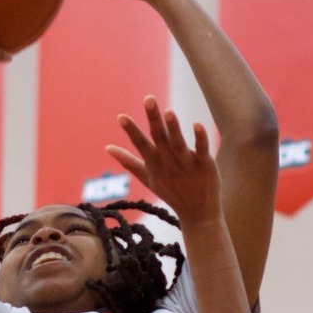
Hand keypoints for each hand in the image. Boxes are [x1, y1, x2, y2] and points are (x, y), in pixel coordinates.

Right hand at [106, 97, 219, 224]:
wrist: (197, 213)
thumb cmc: (171, 192)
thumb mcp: (148, 177)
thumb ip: (128, 161)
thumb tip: (108, 148)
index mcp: (155, 163)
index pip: (141, 144)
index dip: (131, 130)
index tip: (121, 117)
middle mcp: (169, 161)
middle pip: (159, 137)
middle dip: (153, 118)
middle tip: (148, 99)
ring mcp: (186, 163)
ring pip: (178, 143)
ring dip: (174, 128)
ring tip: (168, 111)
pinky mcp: (204, 165)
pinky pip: (202, 150)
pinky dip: (200, 139)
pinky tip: (198, 125)